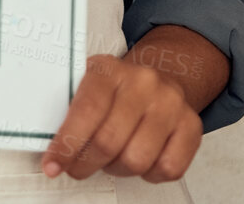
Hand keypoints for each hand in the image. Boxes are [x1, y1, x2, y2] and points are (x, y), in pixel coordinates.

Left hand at [42, 25, 227, 182]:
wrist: (160, 74)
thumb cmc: (116, 88)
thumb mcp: (87, 83)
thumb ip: (69, 108)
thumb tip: (51, 147)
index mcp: (109, 69)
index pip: (86, 111)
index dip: (67, 144)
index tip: (54, 164)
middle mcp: (143, 82)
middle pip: (109, 142)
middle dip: (86, 163)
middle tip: (77, 167)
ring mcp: (170, 103)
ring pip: (137, 160)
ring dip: (117, 169)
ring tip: (111, 158)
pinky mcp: (192, 125)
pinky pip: (168, 168)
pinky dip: (149, 174)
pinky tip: (140, 158)